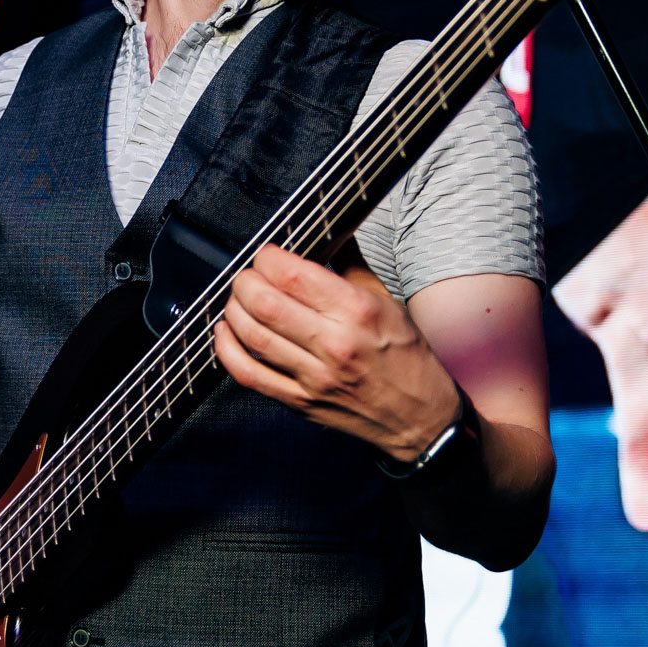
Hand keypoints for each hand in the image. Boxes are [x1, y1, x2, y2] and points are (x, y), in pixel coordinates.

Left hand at [213, 242, 460, 461]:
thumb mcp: (388, 301)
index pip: (294, 274)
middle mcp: (335, 344)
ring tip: (237, 299)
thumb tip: (330, 229)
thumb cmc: (405, 356)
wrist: (421, 417)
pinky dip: (227, 351)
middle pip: (265, 303)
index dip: (268, 258)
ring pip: (253, 336)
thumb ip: (352, 263)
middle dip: (245, 281)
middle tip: (248, 275)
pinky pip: (250, 375)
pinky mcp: (301, 403)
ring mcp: (314, 377)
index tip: (267, 254)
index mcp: (357, 311)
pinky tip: (225, 333)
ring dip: (234, 310)